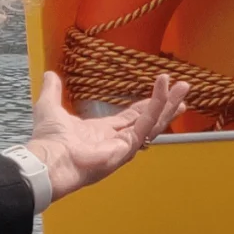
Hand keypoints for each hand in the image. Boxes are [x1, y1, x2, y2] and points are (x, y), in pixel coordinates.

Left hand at [27, 71, 189, 201]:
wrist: (48, 159)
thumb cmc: (49, 140)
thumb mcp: (50, 107)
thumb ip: (52, 91)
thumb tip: (50, 74)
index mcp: (103, 132)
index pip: (133, 117)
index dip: (148, 104)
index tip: (161, 91)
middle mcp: (118, 140)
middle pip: (150, 119)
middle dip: (167, 104)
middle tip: (183, 88)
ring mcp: (125, 145)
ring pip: (154, 122)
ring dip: (169, 103)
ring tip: (184, 87)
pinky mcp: (128, 147)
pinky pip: (146, 123)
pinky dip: (157, 106)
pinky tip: (165, 90)